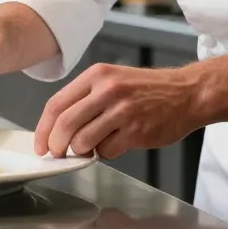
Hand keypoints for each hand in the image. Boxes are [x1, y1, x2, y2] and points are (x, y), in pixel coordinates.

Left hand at [34, 63, 200, 158]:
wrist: (186, 93)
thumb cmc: (147, 89)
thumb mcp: (112, 79)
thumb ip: (86, 98)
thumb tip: (59, 126)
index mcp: (96, 75)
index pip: (56, 104)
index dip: (43, 128)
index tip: (41, 143)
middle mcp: (107, 90)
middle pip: (65, 124)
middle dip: (56, 145)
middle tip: (57, 153)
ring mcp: (122, 111)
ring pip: (83, 141)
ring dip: (81, 151)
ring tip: (91, 146)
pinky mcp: (136, 131)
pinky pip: (106, 151)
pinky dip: (104, 153)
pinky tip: (114, 144)